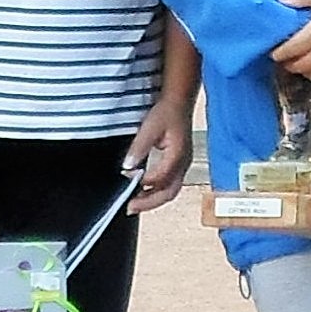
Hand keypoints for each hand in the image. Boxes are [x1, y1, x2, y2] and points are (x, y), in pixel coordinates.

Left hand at [125, 95, 193, 212]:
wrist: (180, 103)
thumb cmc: (167, 113)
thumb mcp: (150, 127)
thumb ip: (139, 147)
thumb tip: (127, 166)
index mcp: (178, 155)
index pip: (160, 177)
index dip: (143, 182)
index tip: (127, 179)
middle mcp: (183, 164)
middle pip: (168, 192)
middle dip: (149, 203)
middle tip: (130, 208)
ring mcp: (183, 166)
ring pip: (170, 192)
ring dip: (152, 200)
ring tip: (135, 205)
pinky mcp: (180, 165)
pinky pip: (170, 185)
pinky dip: (156, 192)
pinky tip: (143, 192)